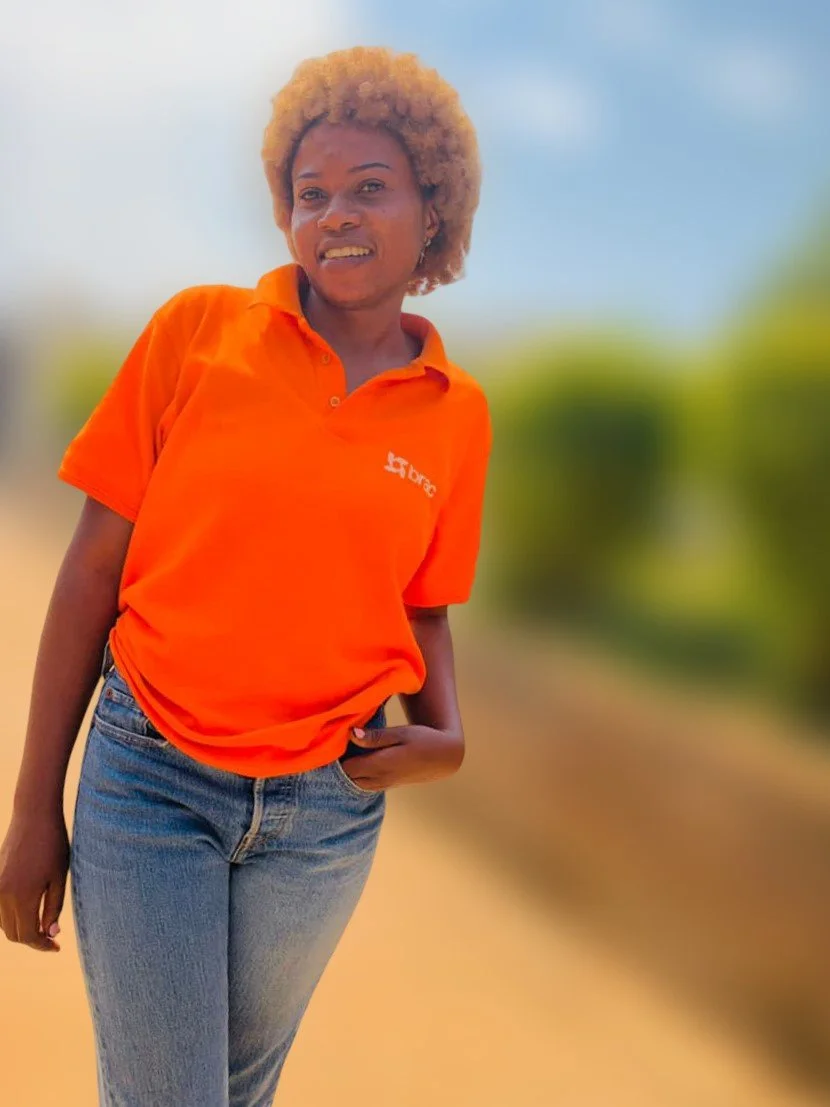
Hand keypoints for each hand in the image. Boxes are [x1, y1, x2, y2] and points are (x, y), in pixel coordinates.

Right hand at [0, 811, 68, 952]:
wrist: (34, 816)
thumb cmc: (53, 845)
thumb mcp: (59, 878)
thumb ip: (53, 908)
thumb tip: (50, 934)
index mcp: (22, 896)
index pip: (28, 936)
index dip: (42, 945)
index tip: (56, 947)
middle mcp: (3, 895)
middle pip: (13, 934)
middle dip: (32, 939)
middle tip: (51, 938)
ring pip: (3, 924)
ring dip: (20, 929)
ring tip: (42, 925)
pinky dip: (11, 916)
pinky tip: (29, 910)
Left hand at [339, 725, 464, 790]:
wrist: (444, 757)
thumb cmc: (423, 739)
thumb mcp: (401, 733)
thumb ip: (375, 737)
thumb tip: (351, 733)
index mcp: (380, 764)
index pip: (346, 767)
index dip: (336, 757)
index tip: (331, 742)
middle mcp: (379, 778)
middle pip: (347, 777)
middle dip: (339, 765)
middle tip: (334, 746)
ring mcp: (383, 784)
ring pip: (354, 783)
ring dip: (348, 771)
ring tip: (344, 753)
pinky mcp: (387, 784)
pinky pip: (364, 785)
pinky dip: (357, 776)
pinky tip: (357, 761)